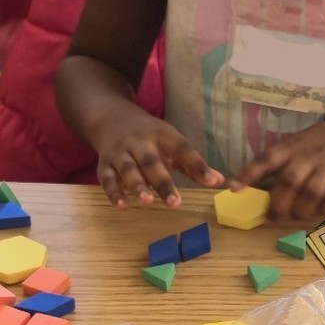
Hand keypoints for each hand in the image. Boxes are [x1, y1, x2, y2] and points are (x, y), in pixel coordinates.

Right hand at [92, 102, 223, 208]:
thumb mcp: (171, 142)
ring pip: (128, 169)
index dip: (198, 165)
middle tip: (175, 203)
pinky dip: (113, 192)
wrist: (111, 118)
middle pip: (152, 162)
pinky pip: (107, 178)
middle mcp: (140, 142)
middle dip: (163, 182)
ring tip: (147, 201)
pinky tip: (122, 205)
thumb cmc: (149, 137)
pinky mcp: (104, 164)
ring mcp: (120, 152)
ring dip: (137, 185)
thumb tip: (219, 181)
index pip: (183, 149)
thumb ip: (192, 164)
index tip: (214, 181)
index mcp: (163, 134)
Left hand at [230, 114, 324, 219]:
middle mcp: (309, 154)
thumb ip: (276, 164)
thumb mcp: (296, 144)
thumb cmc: (318, 143)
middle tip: (273, 216)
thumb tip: (247, 188)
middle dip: (278, 204)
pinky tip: (320, 210)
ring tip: (297, 215)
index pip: (267, 158)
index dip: (249, 173)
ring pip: (311, 193)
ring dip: (301, 210)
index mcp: (291, 146)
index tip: (233, 188)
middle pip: (290, 181)